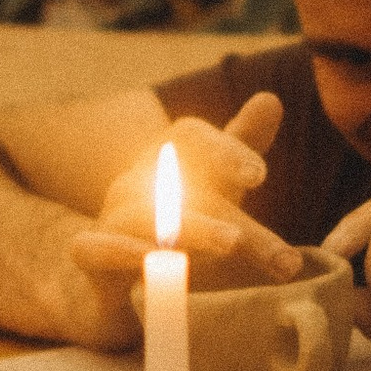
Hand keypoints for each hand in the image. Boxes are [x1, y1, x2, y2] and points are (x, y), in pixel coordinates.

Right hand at [70, 92, 304, 288]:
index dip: (225, 150)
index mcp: (166, 158)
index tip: (258, 175)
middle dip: (240, 224)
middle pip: (189, 191)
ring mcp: (110, 215)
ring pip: (148, 218)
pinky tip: (151, 261)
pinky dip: (119, 252)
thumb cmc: (177, 218)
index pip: (192, 138)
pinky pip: (95, 248)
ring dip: (191, 229)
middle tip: (283, 258)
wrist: (113, 272)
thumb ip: (239, 147)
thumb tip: (271, 99)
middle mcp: (136, 181)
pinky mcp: (87, 255)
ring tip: (230, 244)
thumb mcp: (216, 186)